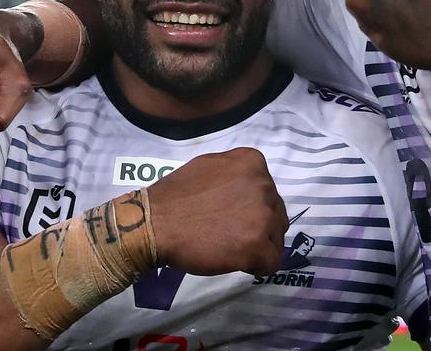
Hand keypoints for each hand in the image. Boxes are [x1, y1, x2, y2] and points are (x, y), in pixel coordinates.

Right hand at [146, 148, 288, 275]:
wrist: (154, 224)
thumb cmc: (175, 197)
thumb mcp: (210, 166)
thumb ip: (236, 174)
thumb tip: (247, 189)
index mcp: (253, 163)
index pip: (269, 192)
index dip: (253, 208)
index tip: (234, 216)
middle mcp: (264, 185)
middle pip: (276, 214)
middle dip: (259, 227)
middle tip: (231, 235)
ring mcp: (262, 216)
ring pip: (276, 239)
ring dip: (258, 246)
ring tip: (231, 248)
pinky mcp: (256, 245)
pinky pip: (271, 263)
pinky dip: (257, 267)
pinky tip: (238, 263)